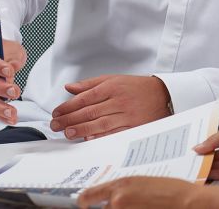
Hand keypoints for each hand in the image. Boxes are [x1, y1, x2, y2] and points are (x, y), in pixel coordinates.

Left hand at [50, 75, 170, 139]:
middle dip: (70, 118)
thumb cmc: (136, 87)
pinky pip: (115, 133)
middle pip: (90, 111)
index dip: (69, 106)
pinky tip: (89, 138)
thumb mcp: (114, 79)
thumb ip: (90, 84)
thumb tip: (69, 88)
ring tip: (67, 132)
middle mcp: (119, 100)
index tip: (57, 112)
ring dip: (82, 128)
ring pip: (100, 123)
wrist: (163, 94)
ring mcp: (127, 114)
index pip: (86, 97)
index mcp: (112, 86)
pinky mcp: (134, 126)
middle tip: (56, 125)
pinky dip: (101, 136)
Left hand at [76, 177, 199, 207]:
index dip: (83, 201)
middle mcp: (117, 201)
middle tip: (131, 204)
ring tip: (142, 206)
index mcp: (120, 186)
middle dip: (113, 208)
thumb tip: (110, 199)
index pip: (88, 195)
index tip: (82, 204)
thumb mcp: (142, 184)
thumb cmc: (171, 190)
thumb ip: (123, 191)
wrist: (187, 202)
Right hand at [194, 122, 218, 180]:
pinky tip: (201, 174)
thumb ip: (213, 141)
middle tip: (187, 160)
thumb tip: (198, 147)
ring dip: (204, 167)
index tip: (190, 149)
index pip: (213, 142)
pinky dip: (211, 175)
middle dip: (201, 157)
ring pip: (215, 166)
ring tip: (190, 167)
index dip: (203, 145)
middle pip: (213, 155)